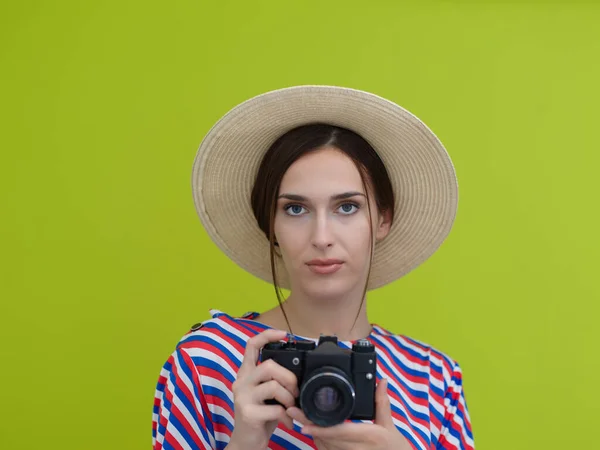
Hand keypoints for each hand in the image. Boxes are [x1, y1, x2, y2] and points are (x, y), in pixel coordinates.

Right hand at [228, 329, 298, 449]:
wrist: (246, 443)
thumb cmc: (261, 416)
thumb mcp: (268, 395)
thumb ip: (276, 380)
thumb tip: (299, 372)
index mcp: (246, 373)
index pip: (251, 345)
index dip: (267, 335)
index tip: (284, 334)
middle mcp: (241, 381)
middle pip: (268, 365)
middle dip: (289, 377)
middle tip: (295, 391)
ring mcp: (242, 397)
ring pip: (273, 384)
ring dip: (289, 396)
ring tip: (291, 407)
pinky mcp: (247, 413)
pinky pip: (275, 408)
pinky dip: (287, 416)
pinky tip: (288, 422)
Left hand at [286, 379, 412, 449]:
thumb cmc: (394, 447)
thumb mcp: (390, 425)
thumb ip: (382, 402)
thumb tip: (382, 381)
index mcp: (368, 436)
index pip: (338, 432)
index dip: (319, 428)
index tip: (303, 421)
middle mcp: (357, 449)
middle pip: (326, 439)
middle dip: (309, 425)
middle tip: (293, 412)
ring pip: (324, 446)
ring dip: (312, 434)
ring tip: (298, 418)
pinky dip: (319, 442)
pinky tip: (312, 431)